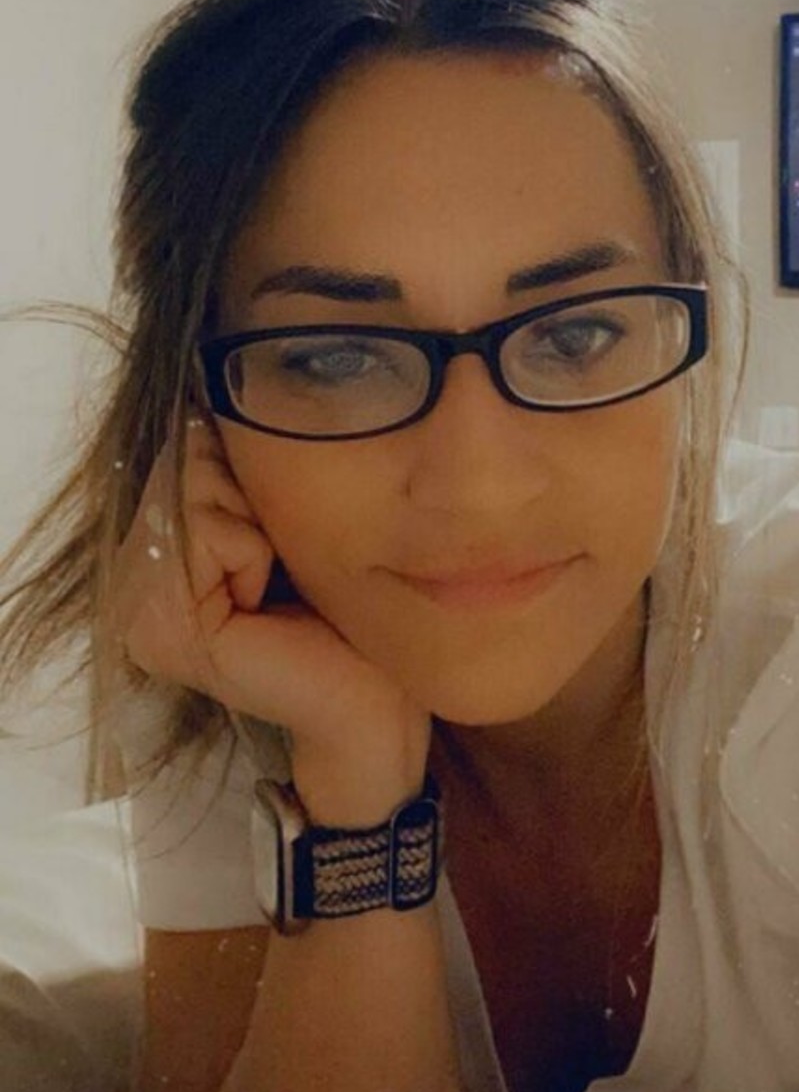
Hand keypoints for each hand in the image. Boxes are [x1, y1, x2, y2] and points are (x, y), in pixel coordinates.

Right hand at [110, 406, 430, 791]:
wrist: (374, 702)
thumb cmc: (346, 610)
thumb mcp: (286, 520)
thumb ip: (237, 470)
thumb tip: (215, 389)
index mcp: (155, 556)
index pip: (178, 446)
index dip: (241, 468)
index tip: (277, 532)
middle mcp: (131, 584)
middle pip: (182, 460)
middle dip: (248, 491)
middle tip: (278, 561)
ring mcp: (139, 611)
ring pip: (195, 488)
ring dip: (256, 521)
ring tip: (276, 580)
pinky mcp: (167, 631)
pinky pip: (211, 533)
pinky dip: (255, 551)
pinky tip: (270, 600)